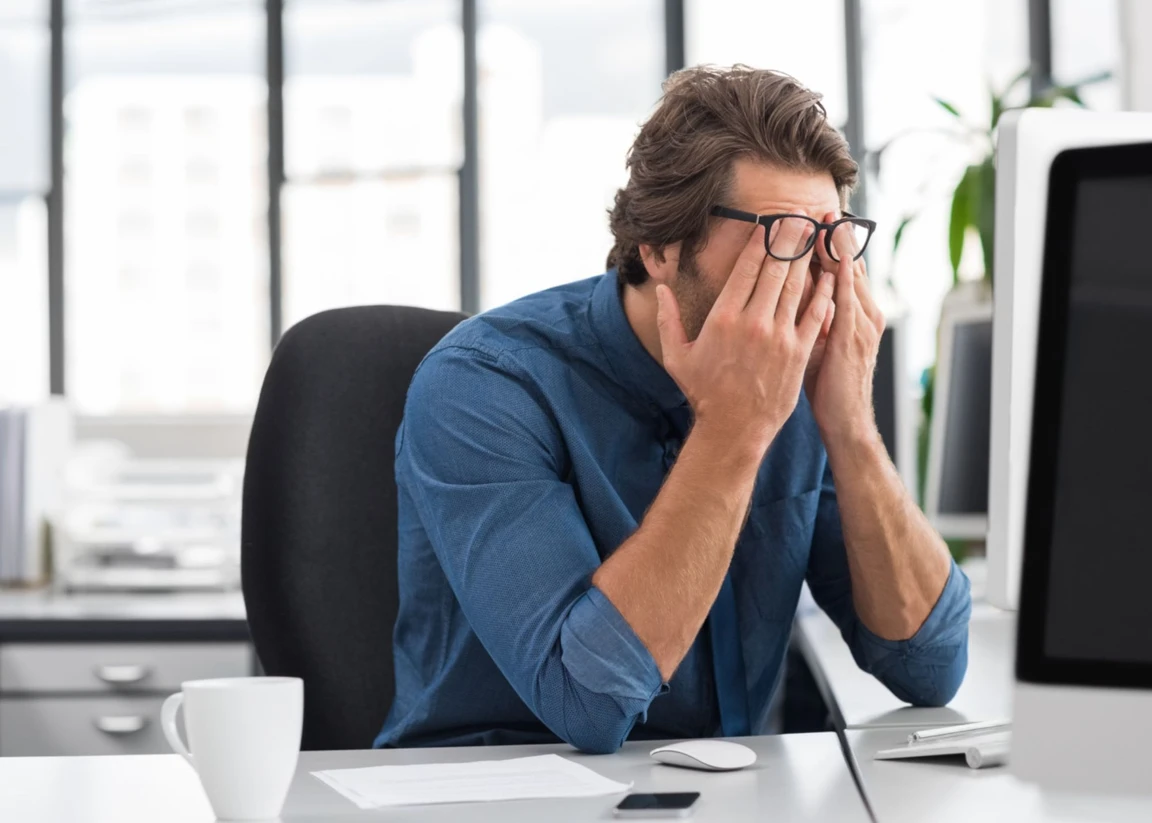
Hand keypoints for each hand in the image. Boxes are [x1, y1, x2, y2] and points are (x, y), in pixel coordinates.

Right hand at [656, 220, 835, 452]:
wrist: (734, 428)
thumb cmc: (704, 393)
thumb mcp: (677, 356)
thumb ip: (667, 319)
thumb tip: (661, 289)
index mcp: (723, 317)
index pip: (747, 268)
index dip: (761, 241)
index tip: (770, 222)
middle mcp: (753, 321)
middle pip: (776, 269)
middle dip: (789, 238)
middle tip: (799, 215)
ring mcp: (779, 336)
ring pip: (797, 286)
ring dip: (808, 257)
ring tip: (815, 234)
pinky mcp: (798, 352)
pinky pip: (815, 314)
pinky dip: (824, 292)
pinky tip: (830, 275)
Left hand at [804, 211, 884, 445]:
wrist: (846, 422)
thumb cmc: (830, 386)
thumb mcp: (822, 345)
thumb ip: (815, 318)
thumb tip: (797, 296)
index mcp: (857, 315)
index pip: (843, 270)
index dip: (832, 244)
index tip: (817, 219)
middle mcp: (864, 314)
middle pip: (850, 265)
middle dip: (836, 236)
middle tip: (822, 206)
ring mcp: (861, 325)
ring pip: (849, 276)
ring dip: (838, 247)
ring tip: (827, 219)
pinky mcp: (852, 338)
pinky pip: (845, 299)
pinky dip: (839, 276)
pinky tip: (832, 257)